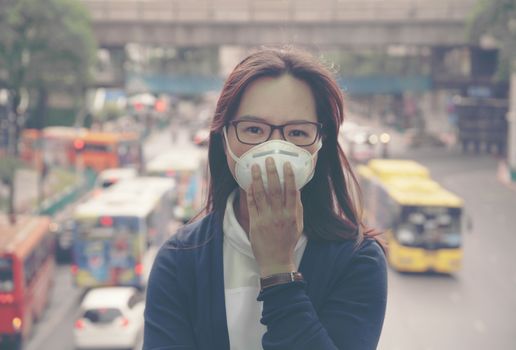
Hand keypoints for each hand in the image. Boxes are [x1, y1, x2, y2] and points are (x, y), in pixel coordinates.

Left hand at [246, 157, 303, 276]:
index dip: (289, 177)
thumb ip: (298, 208)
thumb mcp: (298, 225)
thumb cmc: (288, 242)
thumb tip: (297, 190)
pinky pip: (252, 204)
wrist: (275, 260)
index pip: (291, 192)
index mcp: (291, 215)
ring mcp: (266, 219)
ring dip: (258, 179)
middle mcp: (279, 215)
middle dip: (272, 173)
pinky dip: (251, 193)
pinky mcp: (255, 223)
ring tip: (256, 167)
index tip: (286, 165)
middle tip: (269, 160)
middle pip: (275, 190)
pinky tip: (249, 183)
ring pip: (261, 195)